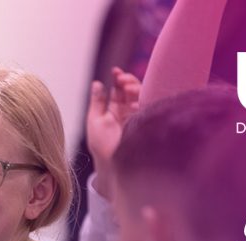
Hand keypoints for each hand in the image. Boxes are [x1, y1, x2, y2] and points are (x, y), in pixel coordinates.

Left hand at [86, 67, 141, 198]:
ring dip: (136, 88)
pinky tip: (136, 100)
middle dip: (128, 81)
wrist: (112, 165)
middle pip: (132, 91)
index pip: (120, 91)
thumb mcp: (95, 120)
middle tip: (122, 79)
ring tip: (128, 87)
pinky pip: (150, 107)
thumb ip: (97, 101)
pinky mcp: (147, 124)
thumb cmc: (101, 146)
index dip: (119, 79)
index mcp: (115, 111)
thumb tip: (97, 83)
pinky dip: (144, 101)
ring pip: (142, 97)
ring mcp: (139, 118)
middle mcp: (128, 113)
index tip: (116, 71)